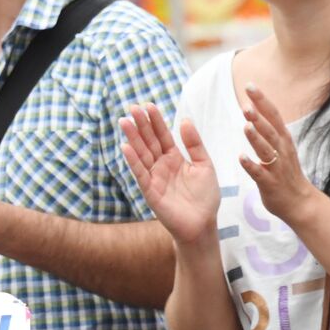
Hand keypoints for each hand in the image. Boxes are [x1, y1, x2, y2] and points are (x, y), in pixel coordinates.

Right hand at [121, 104, 220, 245]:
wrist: (202, 224)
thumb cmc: (205, 197)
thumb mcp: (204, 165)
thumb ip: (194, 144)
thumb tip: (185, 120)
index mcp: (174, 158)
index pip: (163, 135)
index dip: (156, 121)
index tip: (148, 105)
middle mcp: (161, 165)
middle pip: (149, 141)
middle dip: (141, 125)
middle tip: (132, 107)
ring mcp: (154, 177)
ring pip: (141, 154)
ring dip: (132, 138)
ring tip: (124, 121)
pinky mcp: (150, 191)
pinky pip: (140, 173)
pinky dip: (133, 161)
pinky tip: (126, 147)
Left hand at [238, 86, 319, 225]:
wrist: (300, 202)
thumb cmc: (286, 173)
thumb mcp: (281, 147)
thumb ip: (270, 131)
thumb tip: (255, 111)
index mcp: (283, 140)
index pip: (273, 115)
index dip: (262, 100)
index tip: (250, 85)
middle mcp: (282, 150)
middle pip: (270, 129)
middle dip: (258, 115)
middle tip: (246, 102)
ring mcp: (276, 167)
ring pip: (266, 149)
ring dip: (256, 137)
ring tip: (246, 124)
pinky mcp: (270, 183)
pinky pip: (259, 173)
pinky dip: (251, 165)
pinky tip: (241, 157)